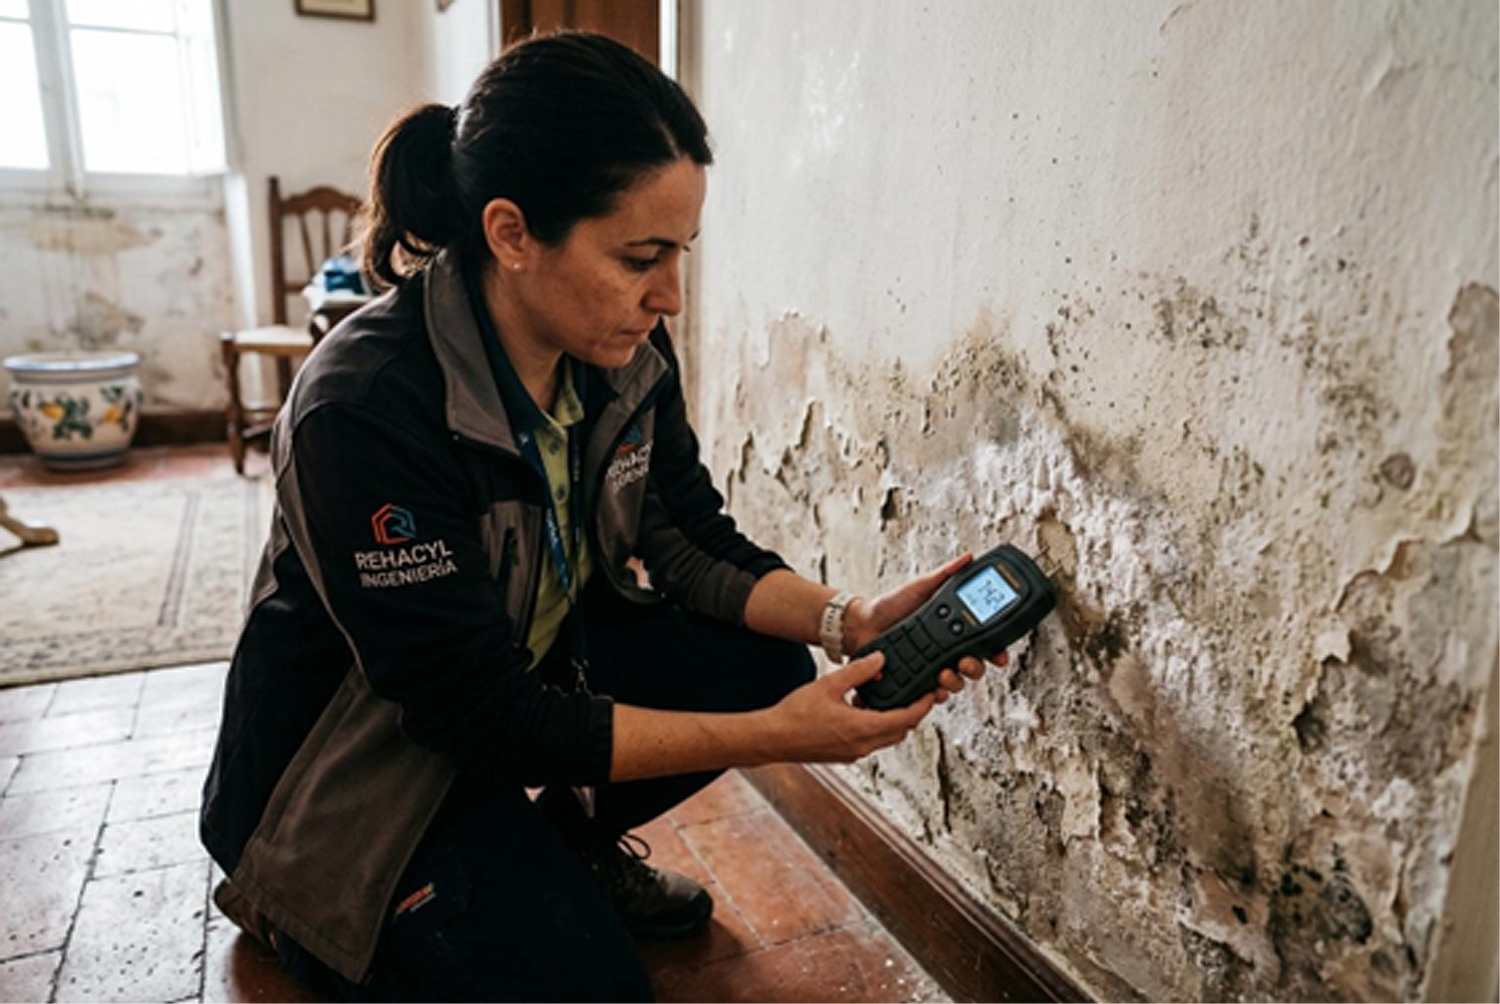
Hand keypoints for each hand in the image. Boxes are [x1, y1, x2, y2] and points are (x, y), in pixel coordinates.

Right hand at [764, 652, 935, 762]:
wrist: (772, 738)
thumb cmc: (795, 714)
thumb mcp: (829, 684)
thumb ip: (858, 671)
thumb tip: (880, 659)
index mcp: (863, 728)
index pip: (906, 719)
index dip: (922, 706)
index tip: (931, 694)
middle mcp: (863, 745)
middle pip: (901, 731)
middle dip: (912, 713)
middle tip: (916, 694)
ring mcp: (854, 753)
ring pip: (887, 738)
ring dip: (893, 720)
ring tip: (890, 698)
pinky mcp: (845, 755)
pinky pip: (871, 741)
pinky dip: (876, 727)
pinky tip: (863, 710)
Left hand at [842, 553, 1010, 700]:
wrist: (863, 623)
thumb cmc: (891, 605)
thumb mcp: (920, 586)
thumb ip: (945, 575)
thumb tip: (968, 558)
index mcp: (953, 629)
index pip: (983, 643)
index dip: (996, 651)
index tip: (999, 655)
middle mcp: (946, 650)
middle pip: (975, 667)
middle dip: (976, 668)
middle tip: (965, 661)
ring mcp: (931, 666)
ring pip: (956, 682)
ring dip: (956, 681)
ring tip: (944, 673)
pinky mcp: (915, 680)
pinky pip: (931, 694)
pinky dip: (935, 694)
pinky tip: (932, 689)